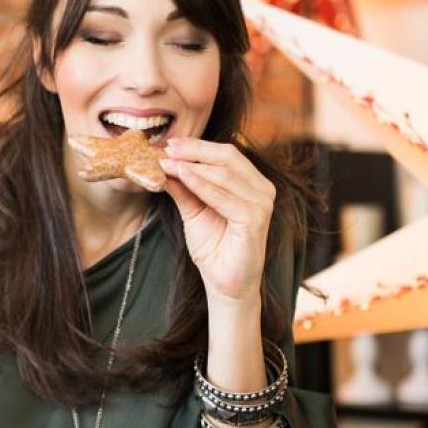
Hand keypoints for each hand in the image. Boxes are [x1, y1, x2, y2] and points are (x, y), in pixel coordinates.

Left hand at [156, 138, 273, 305]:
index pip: (226, 154)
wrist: (224, 283)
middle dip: (195, 150)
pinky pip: (224, 196)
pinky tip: (182, 177)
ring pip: (225, 173)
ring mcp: (262, 203)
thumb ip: (184, 187)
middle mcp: (262, 189)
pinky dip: (201, 185)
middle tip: (167, 148)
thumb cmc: (214, 247)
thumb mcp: (193, 210)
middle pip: (228, 156)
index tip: (169, 143)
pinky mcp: (256, 219)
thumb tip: (164, 162)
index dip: (198, 146)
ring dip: (194, 166)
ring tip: (168, 163)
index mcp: (252, 183)